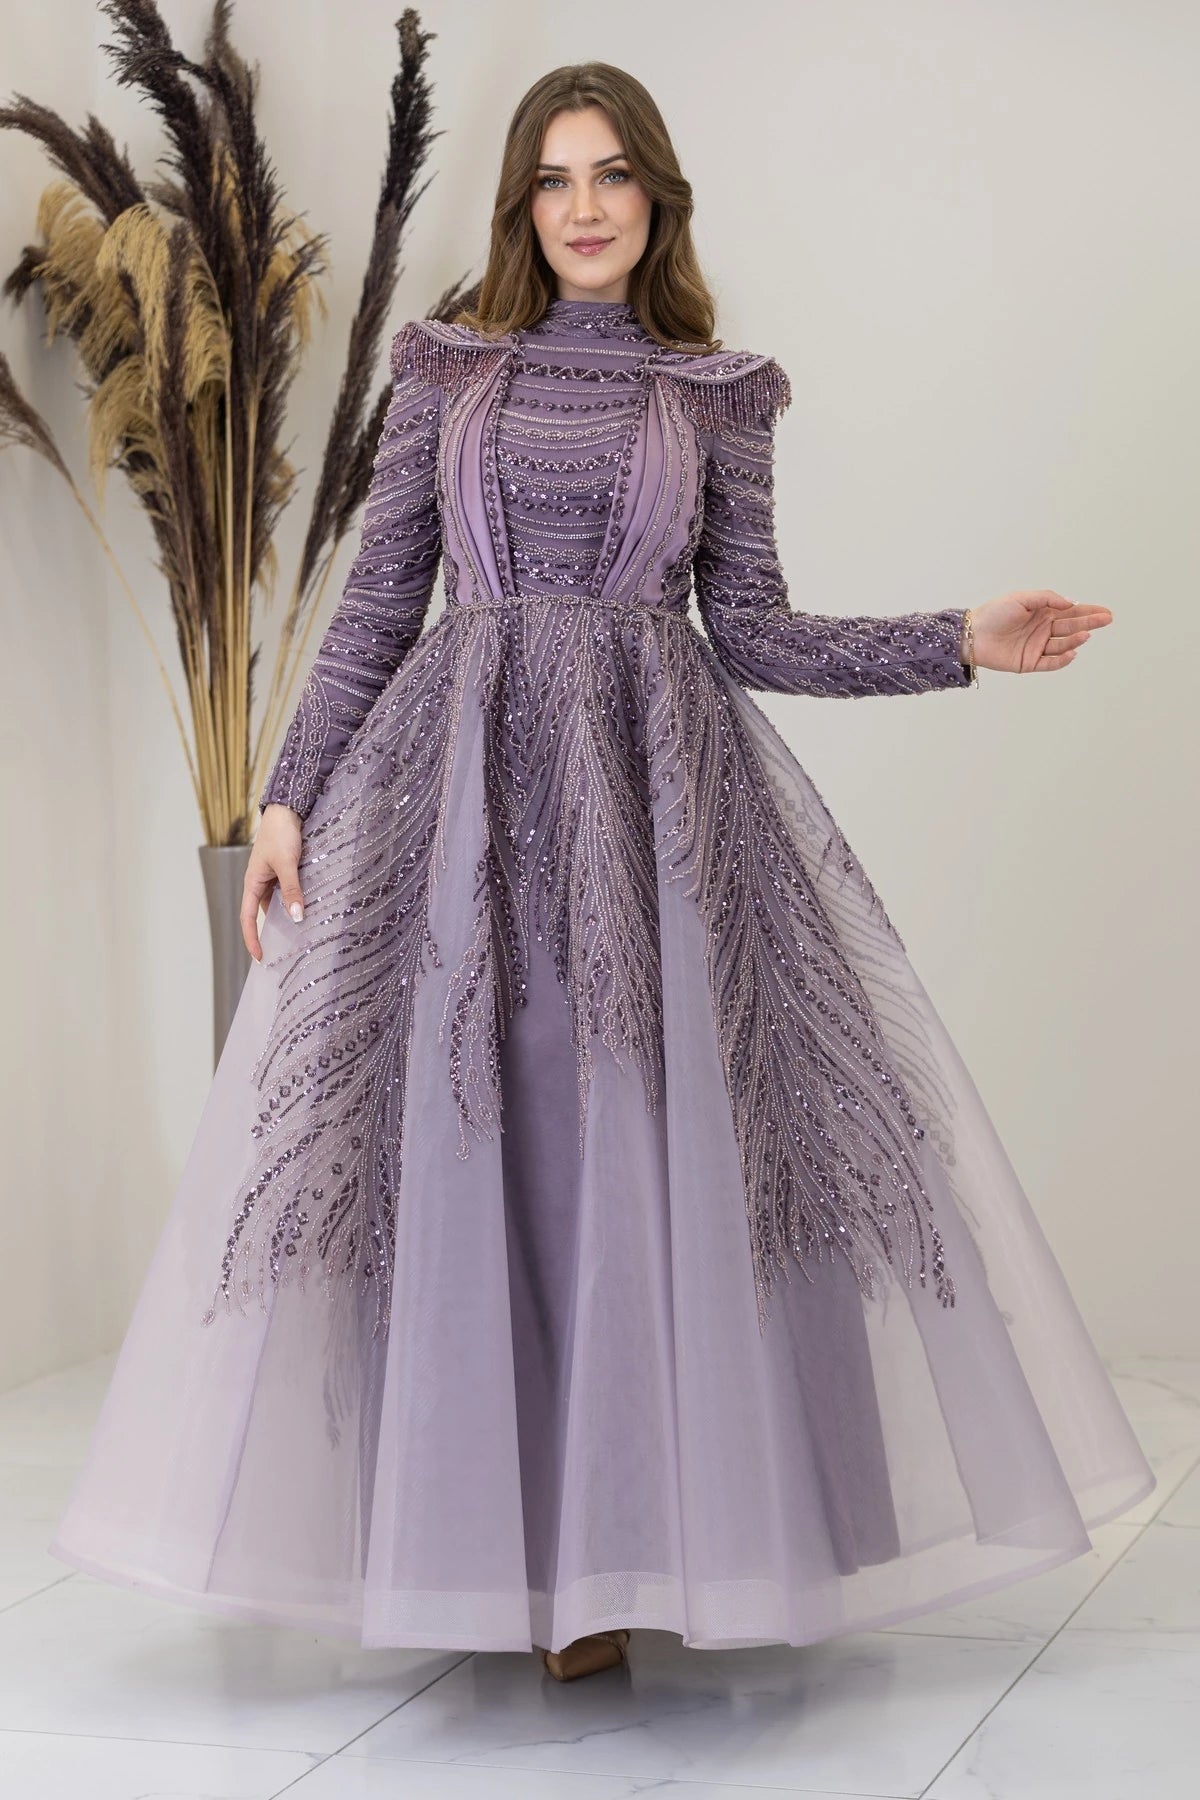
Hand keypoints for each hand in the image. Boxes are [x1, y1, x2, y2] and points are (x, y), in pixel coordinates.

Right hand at [241, 803, 304, 961]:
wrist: (287, 810)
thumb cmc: (281, 834)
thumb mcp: (287, 863)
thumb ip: (292, 889)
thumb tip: (296, 916)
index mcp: (252, 882)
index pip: (247, 918)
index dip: (251, 938)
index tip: (260, 957)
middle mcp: (259, 882)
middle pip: (261, 913)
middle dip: (271, 932)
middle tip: (284, 953)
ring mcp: (272, 877)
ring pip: (277, 903)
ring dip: (287, 916)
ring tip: (300, 935)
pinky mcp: (284, 871)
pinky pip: (287, 892)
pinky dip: (295, 902)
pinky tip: (308, 909)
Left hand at [968, 591, 1112, 673]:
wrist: (972, 634)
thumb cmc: (994, 613)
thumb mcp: (1021, 598)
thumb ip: (1046, 598)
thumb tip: (1070, 603)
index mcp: (1042, 613)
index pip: (1070, 612)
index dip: (1088, 612)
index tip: (1105, 612)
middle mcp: (1043, 630)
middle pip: (1071, 627)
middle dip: (1089, 623)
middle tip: (1106, 619)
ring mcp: (1037, 647)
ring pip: (1062, 644)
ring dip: (1075, 639)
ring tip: (1086, 634)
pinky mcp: (1029, 663)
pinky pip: (1050, 663)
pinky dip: (1062, 659)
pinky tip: (1072, 652)